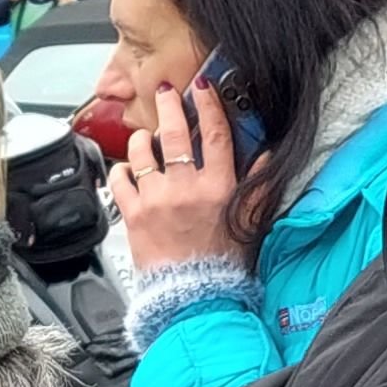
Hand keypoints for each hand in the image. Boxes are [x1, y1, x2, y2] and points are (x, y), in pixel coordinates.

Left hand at [102, 81, 249, 274]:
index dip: (210, 106)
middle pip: (176, 133)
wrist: (192, 297)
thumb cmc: (222, 265)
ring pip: (143, 151)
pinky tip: (127, 168)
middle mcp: (185, 189)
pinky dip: (121, 169)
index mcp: (218, 189)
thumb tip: (266, 157)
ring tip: (146, 136)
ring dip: (143, 138)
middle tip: (166, 92)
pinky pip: (120, 178)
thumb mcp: (250, 224)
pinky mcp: (133, 213)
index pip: (216, 135)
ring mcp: (156, 199)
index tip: (203, 89)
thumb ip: (258, 188)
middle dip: (170, 106)